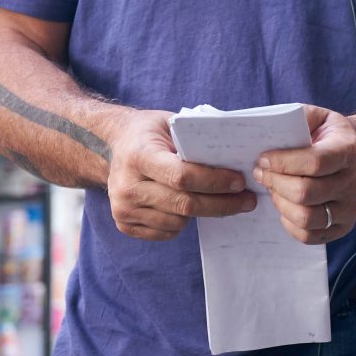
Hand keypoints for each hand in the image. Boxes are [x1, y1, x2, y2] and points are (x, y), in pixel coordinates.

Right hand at [105, 110, 254, 239]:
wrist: (109, 147)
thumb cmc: (147, 133)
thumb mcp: (168, 123)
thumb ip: (195, 139)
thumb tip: (235, 157)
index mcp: (139, 155)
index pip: (182, 176)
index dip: (215, 182)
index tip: (240, 182)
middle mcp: (128, 185)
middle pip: (184, 204)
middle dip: (221, 203)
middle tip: (247, 200)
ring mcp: (123, 208)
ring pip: (178, 222)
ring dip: (203, 212)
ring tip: (217, 199)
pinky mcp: (124, 224)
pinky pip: (166, 232)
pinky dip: (182, 222)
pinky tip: (188, 206)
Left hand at [253, 105, 355, 244]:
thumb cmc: (328, 136)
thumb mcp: (319, 117)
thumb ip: (298, 118)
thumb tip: (270, 129)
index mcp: (348, 151)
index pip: (315, 162)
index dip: (283, 162)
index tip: (263, 158)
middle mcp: (352, 182)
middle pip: (306, 193)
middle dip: (275, 183)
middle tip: (260, 173)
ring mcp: (350, 208)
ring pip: (306, 217)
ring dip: (280, 203)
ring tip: (273, 189)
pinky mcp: (343, 227)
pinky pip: (308, 236)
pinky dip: (289, 223)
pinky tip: (285, 206)